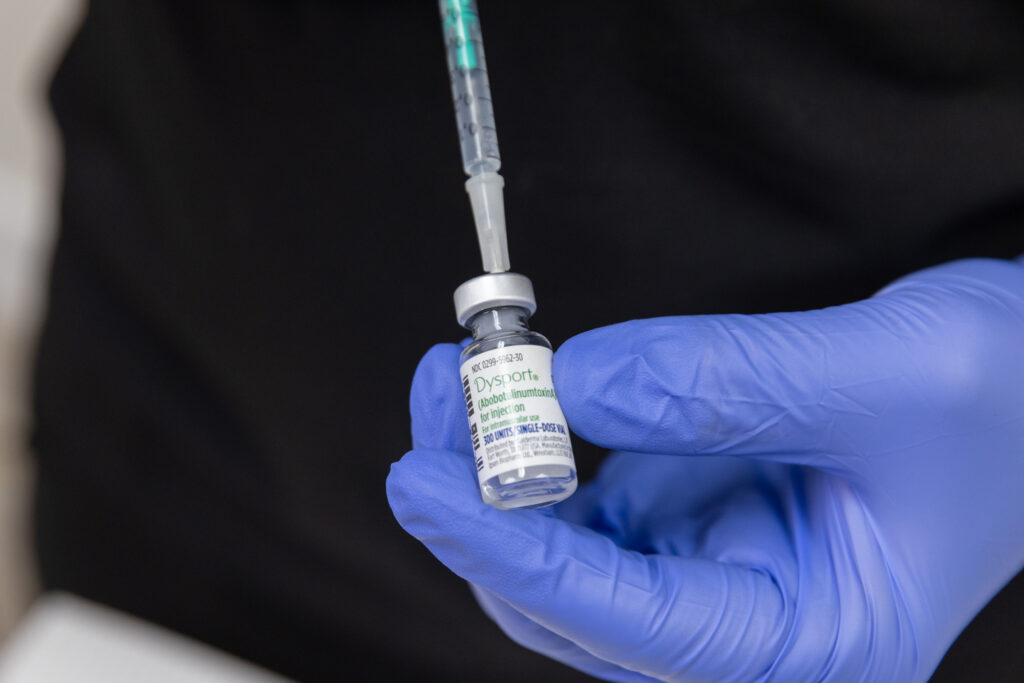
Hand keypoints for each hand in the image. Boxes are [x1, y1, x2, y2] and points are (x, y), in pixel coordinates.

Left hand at [387, 257, 1023, 681]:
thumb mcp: (883, 373)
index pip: (626, 622)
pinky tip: (517, 389)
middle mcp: (745, 627)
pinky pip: (585, 508)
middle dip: (485, 507)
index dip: (510, 552)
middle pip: (568, 602)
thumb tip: (570, 383)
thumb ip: (721, 383)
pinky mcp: (691, 519)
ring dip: (495, 474)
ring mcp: (709, 572)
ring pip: (562, 557)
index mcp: (808, 643)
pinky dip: (536, 452)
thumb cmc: (1002, 399)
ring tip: (460, 377)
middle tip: (442, 399)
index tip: (424, 482)